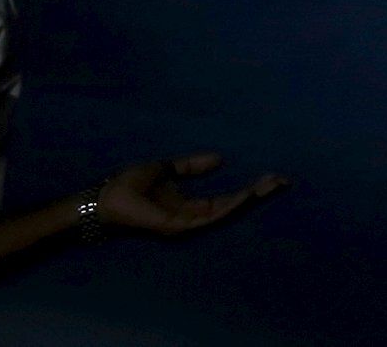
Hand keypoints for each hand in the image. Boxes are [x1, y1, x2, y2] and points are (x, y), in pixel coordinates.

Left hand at [92, 153, 287, 236]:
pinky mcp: (177, 226)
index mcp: (188, 206)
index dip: (248, 190)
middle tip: (283, 181)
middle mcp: (190, 217)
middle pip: (232, 207)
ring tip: (270, 185)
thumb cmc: (127, 186)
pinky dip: (230, 206)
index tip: (271, 177)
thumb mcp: (165, 169)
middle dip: (258, 195)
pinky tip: (245, 195)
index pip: (225, 200)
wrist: (103, 200)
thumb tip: (220, 159)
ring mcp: (185, 224)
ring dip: (249, 199)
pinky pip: (209, 216)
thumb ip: (190, 166)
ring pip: (225, 212)